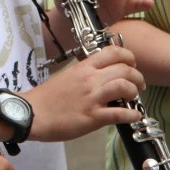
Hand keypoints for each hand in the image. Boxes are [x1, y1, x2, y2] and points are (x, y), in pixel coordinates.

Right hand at [25, 46, 145, 140]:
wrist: (32, 113)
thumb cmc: (46, 97)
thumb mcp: (66, 78)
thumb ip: (84, 76)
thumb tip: (99, 79)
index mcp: (83, 68)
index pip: (113, 53)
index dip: (128, 56)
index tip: (131, 64)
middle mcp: (90, 79)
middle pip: (124, 69)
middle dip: (137, 77)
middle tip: (137, 85)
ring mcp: (92, 98)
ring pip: (125, 86)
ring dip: (134, 92)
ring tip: (133, 98)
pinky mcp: (92, 117)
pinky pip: (119, 113)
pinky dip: (132, 114)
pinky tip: (133, 115)